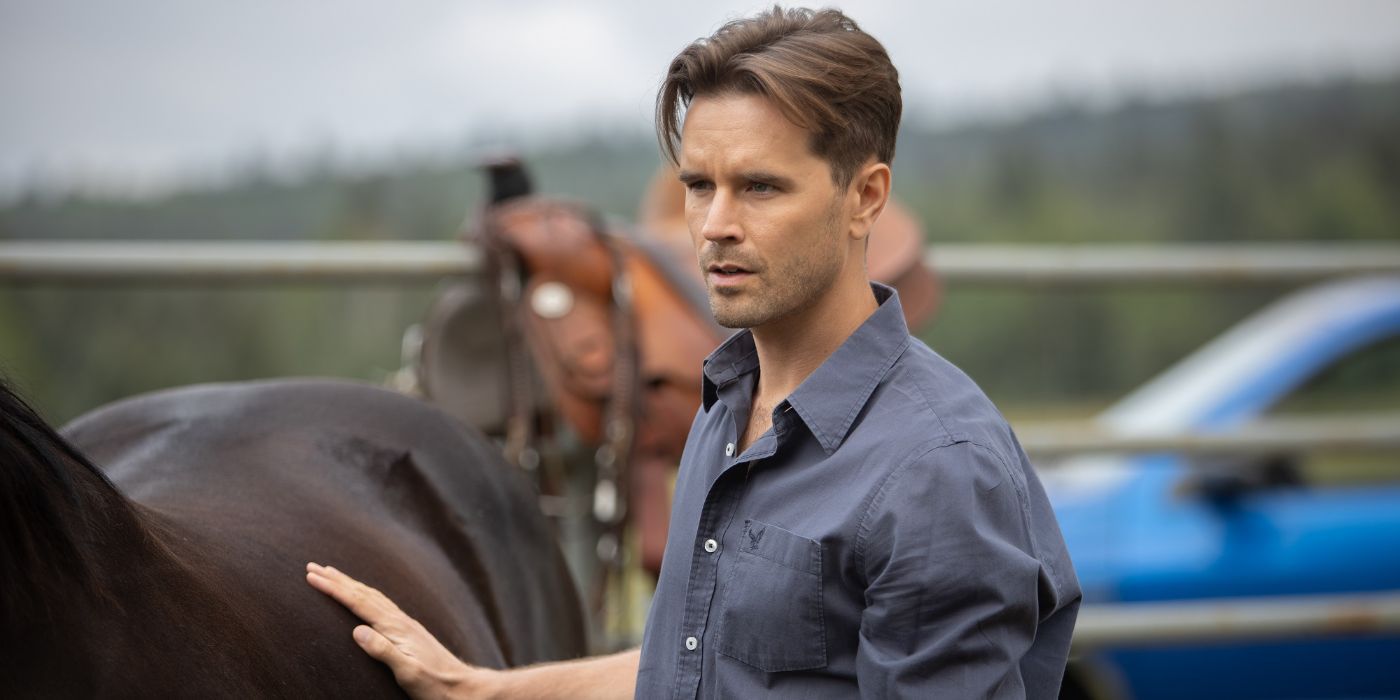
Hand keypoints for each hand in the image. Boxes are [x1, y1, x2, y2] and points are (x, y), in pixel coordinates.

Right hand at [305, 562, 499, 699]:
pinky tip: (363, 597)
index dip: (334, 588)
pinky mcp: (407, 631)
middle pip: (363, 593)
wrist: (461, 687)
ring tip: (332, 574)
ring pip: (371, 596)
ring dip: (349, 584)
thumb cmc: (434, 683)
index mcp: (396, 628)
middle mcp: (400, 620)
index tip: (312, 576)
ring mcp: (405, 623)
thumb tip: (356, 630)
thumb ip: (383, 650)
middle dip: (337, 579)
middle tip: (312, 567)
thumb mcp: (407, 671)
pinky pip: (380, 604)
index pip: (358, 602)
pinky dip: (364, 595)